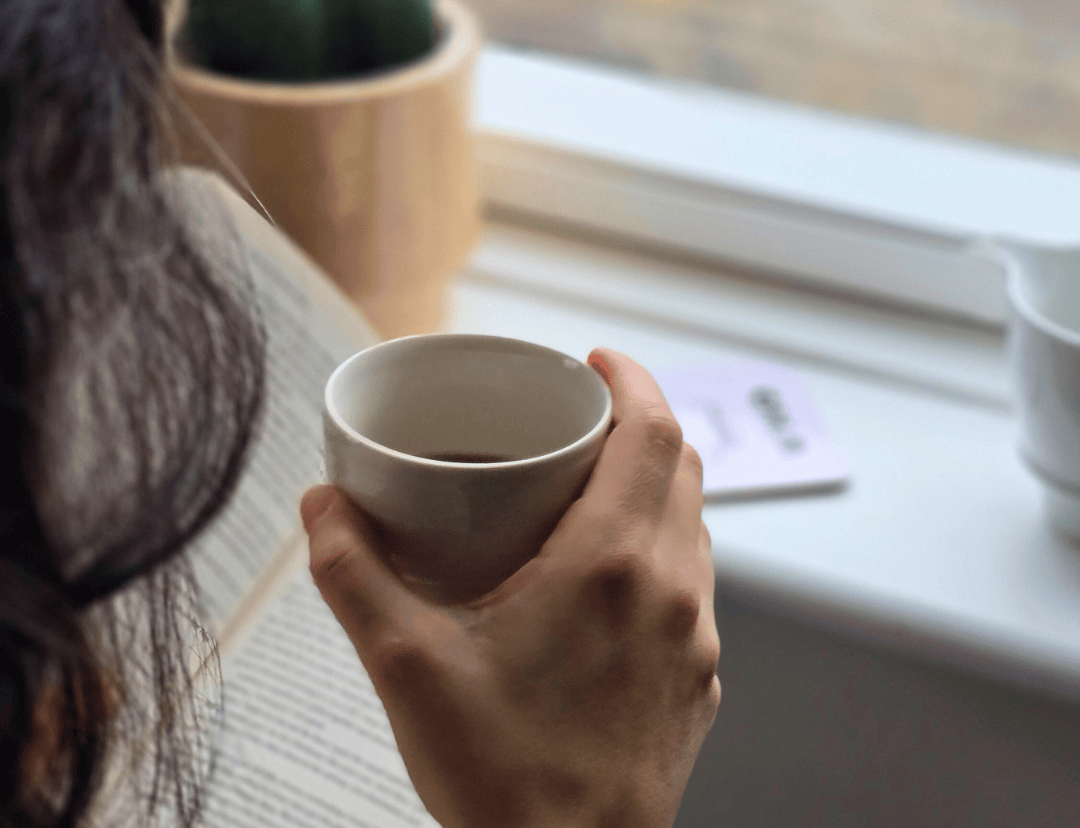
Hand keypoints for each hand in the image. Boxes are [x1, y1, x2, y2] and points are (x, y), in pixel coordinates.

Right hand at [301, 347, 719, 827]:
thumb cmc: (501, 779)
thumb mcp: (405, 665)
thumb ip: (354, 573)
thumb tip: (324, 505)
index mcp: (612, 564)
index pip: (653, 433)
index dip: (634, 380)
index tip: (599, 362)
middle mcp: (670, 589)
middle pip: (680, 466)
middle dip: (639, 422)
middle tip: (585, 416)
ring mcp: (694, 636)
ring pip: (692, 523)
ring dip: (653, 486)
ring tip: (592, 486)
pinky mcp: (697, 677)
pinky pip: (693, 581)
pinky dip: (661, 546)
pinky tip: (608, 575)